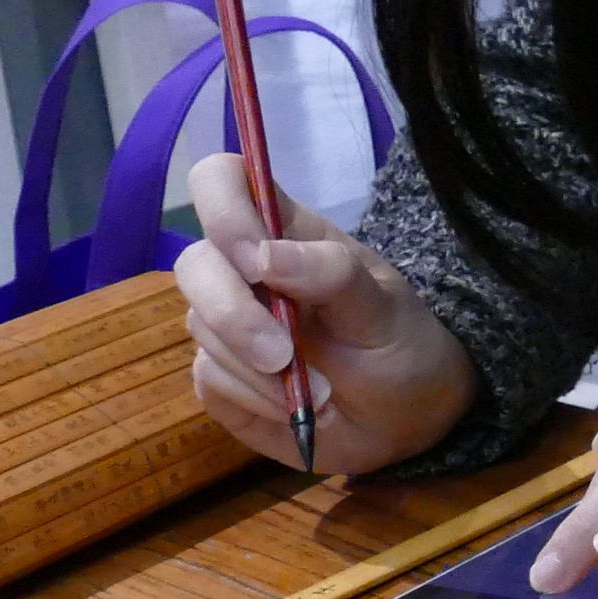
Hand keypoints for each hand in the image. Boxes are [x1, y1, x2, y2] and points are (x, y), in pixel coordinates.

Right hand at [175, 153, 477, 472]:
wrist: (403, 418)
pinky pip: (209, 380)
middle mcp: (244, 270)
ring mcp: (225, 322)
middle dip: (234, 315)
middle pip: (194, 264)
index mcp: (286, 232)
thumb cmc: (397, 344)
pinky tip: (292, 406)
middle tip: (284, 355)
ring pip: (200, 328)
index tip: (254, 260)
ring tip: (320, 390)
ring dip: (257, 369)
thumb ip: (332, 273)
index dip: (222, 208)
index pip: (223, 180)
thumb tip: (262, 255)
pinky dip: (253, 399)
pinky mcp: (218, 374)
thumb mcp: (383, 307)